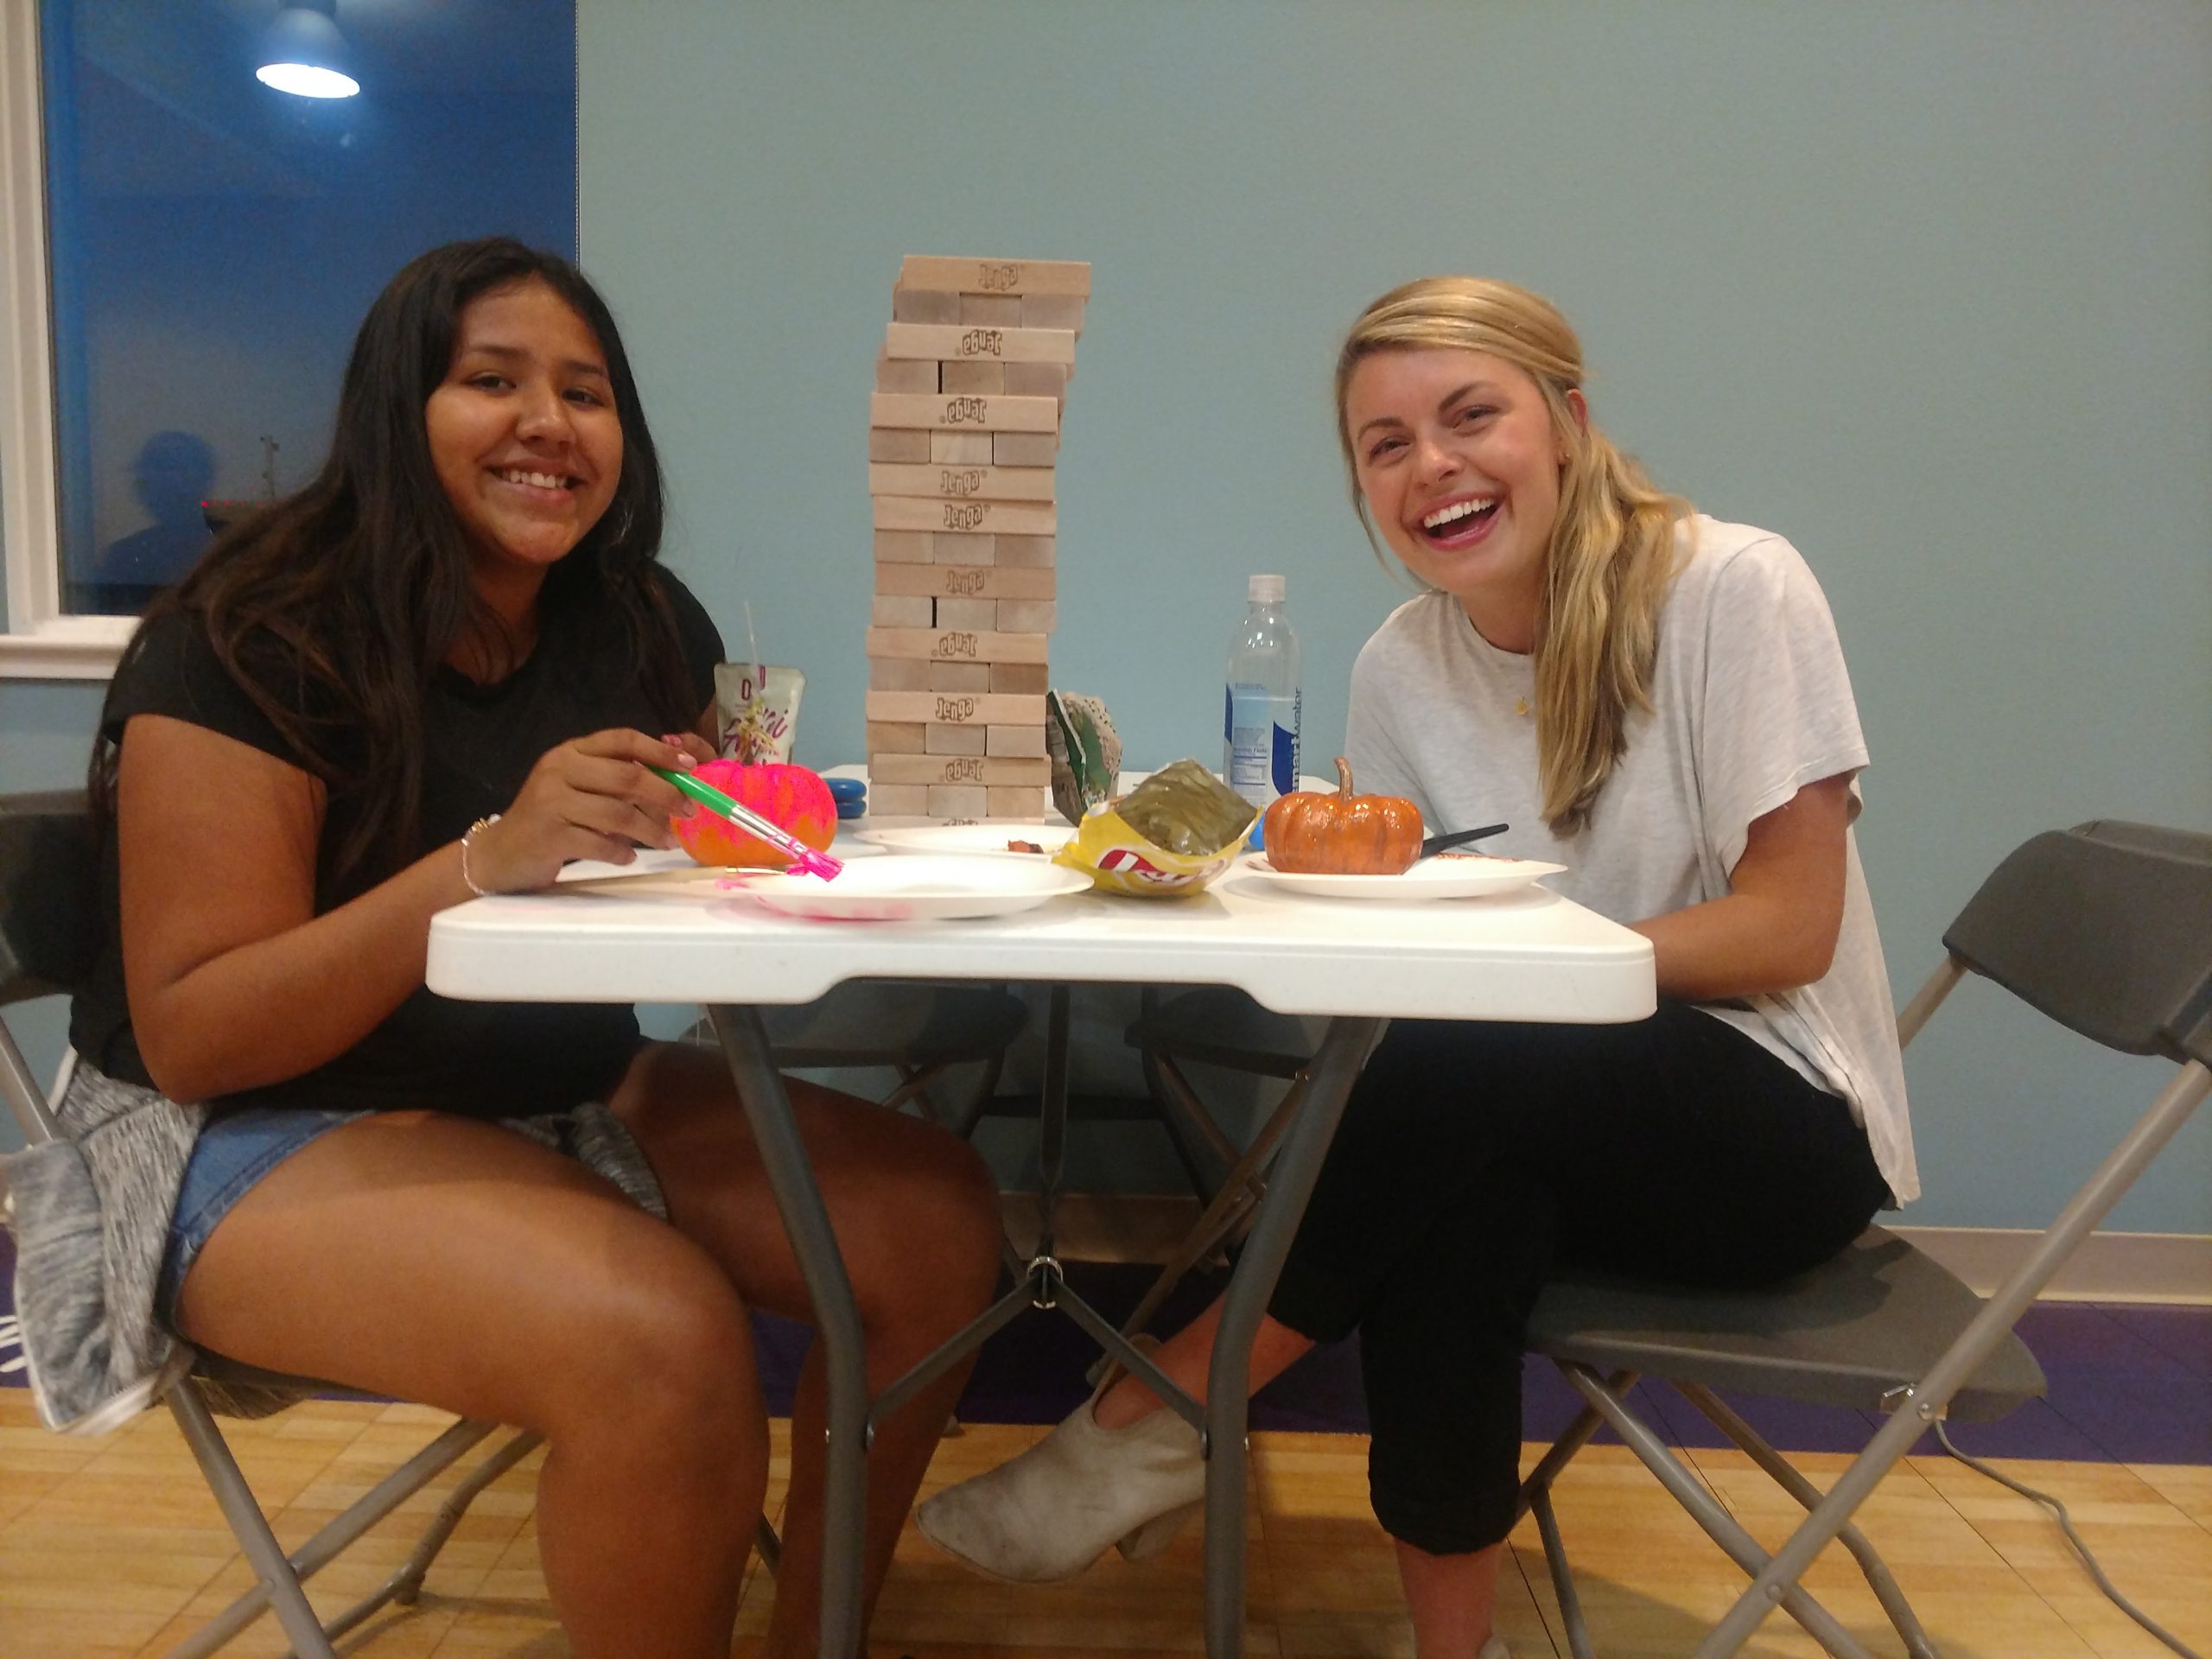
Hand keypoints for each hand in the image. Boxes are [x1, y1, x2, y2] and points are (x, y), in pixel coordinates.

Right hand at [463, 729, 714, 892]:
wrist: (499, 853)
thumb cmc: (549, 819)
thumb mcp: (577, 788)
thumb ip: (615, 780)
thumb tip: (674, 782)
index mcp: (571, 752)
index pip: (622, 740)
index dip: (660, 751)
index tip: (689, 765)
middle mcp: (559, 770)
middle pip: (627, 776)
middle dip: (666, 794)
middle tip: (688, 811)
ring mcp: (551, 802)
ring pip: (618, 813)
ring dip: (650, 830)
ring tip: (667, 841)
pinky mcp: (549, 836)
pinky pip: (599, 844)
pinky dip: (621, 852)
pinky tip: (628, 857)